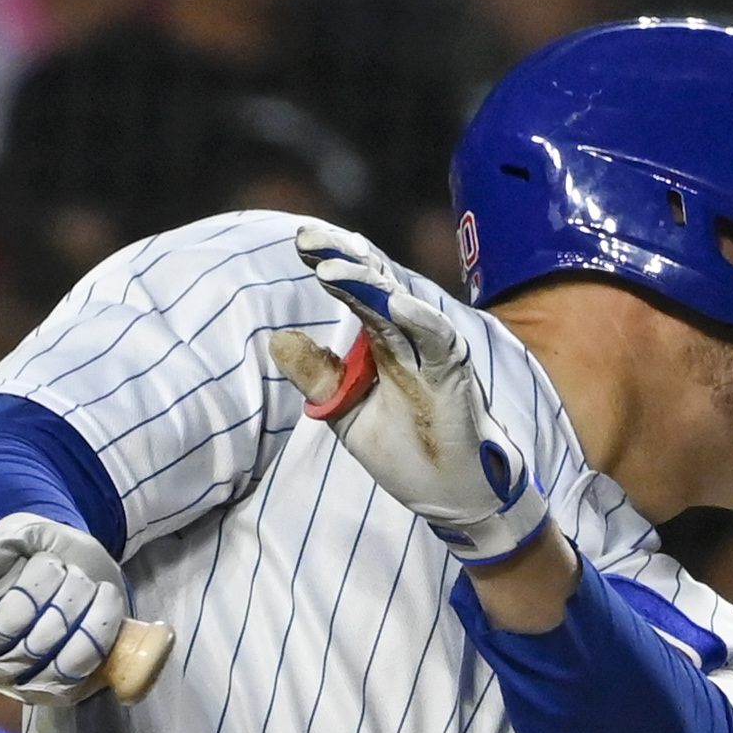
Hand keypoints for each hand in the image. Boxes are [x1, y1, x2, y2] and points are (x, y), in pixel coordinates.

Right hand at [0, 514, 127, 706]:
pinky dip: (98, 621)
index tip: (17, 562)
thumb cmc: (39, 558)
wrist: (84, 577)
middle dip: (43, 580)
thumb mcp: (18, 534)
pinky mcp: (55, 692)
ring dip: (74, 595)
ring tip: (80, 578)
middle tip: (57, 565)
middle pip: (9, 621)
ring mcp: (14, 681)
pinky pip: (78, 659)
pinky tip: (103, 596)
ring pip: (47, 639)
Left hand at [265, 225, 551, 568]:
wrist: (451, 495)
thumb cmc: (406, 451)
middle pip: (376, 284)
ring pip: (400, 307)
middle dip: (342, 258)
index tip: (300, 241)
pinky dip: (420, 321)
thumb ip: (319, 374)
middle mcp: (410, 336)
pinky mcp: (455, 376)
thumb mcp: (346, 411)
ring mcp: (434, 352)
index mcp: (383, 339)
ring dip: (368, 285)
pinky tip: (396, 304)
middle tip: (307, 237)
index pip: (357, 287)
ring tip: (331, 271)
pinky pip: (439, 342)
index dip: (331, 262)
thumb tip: (277, 339)